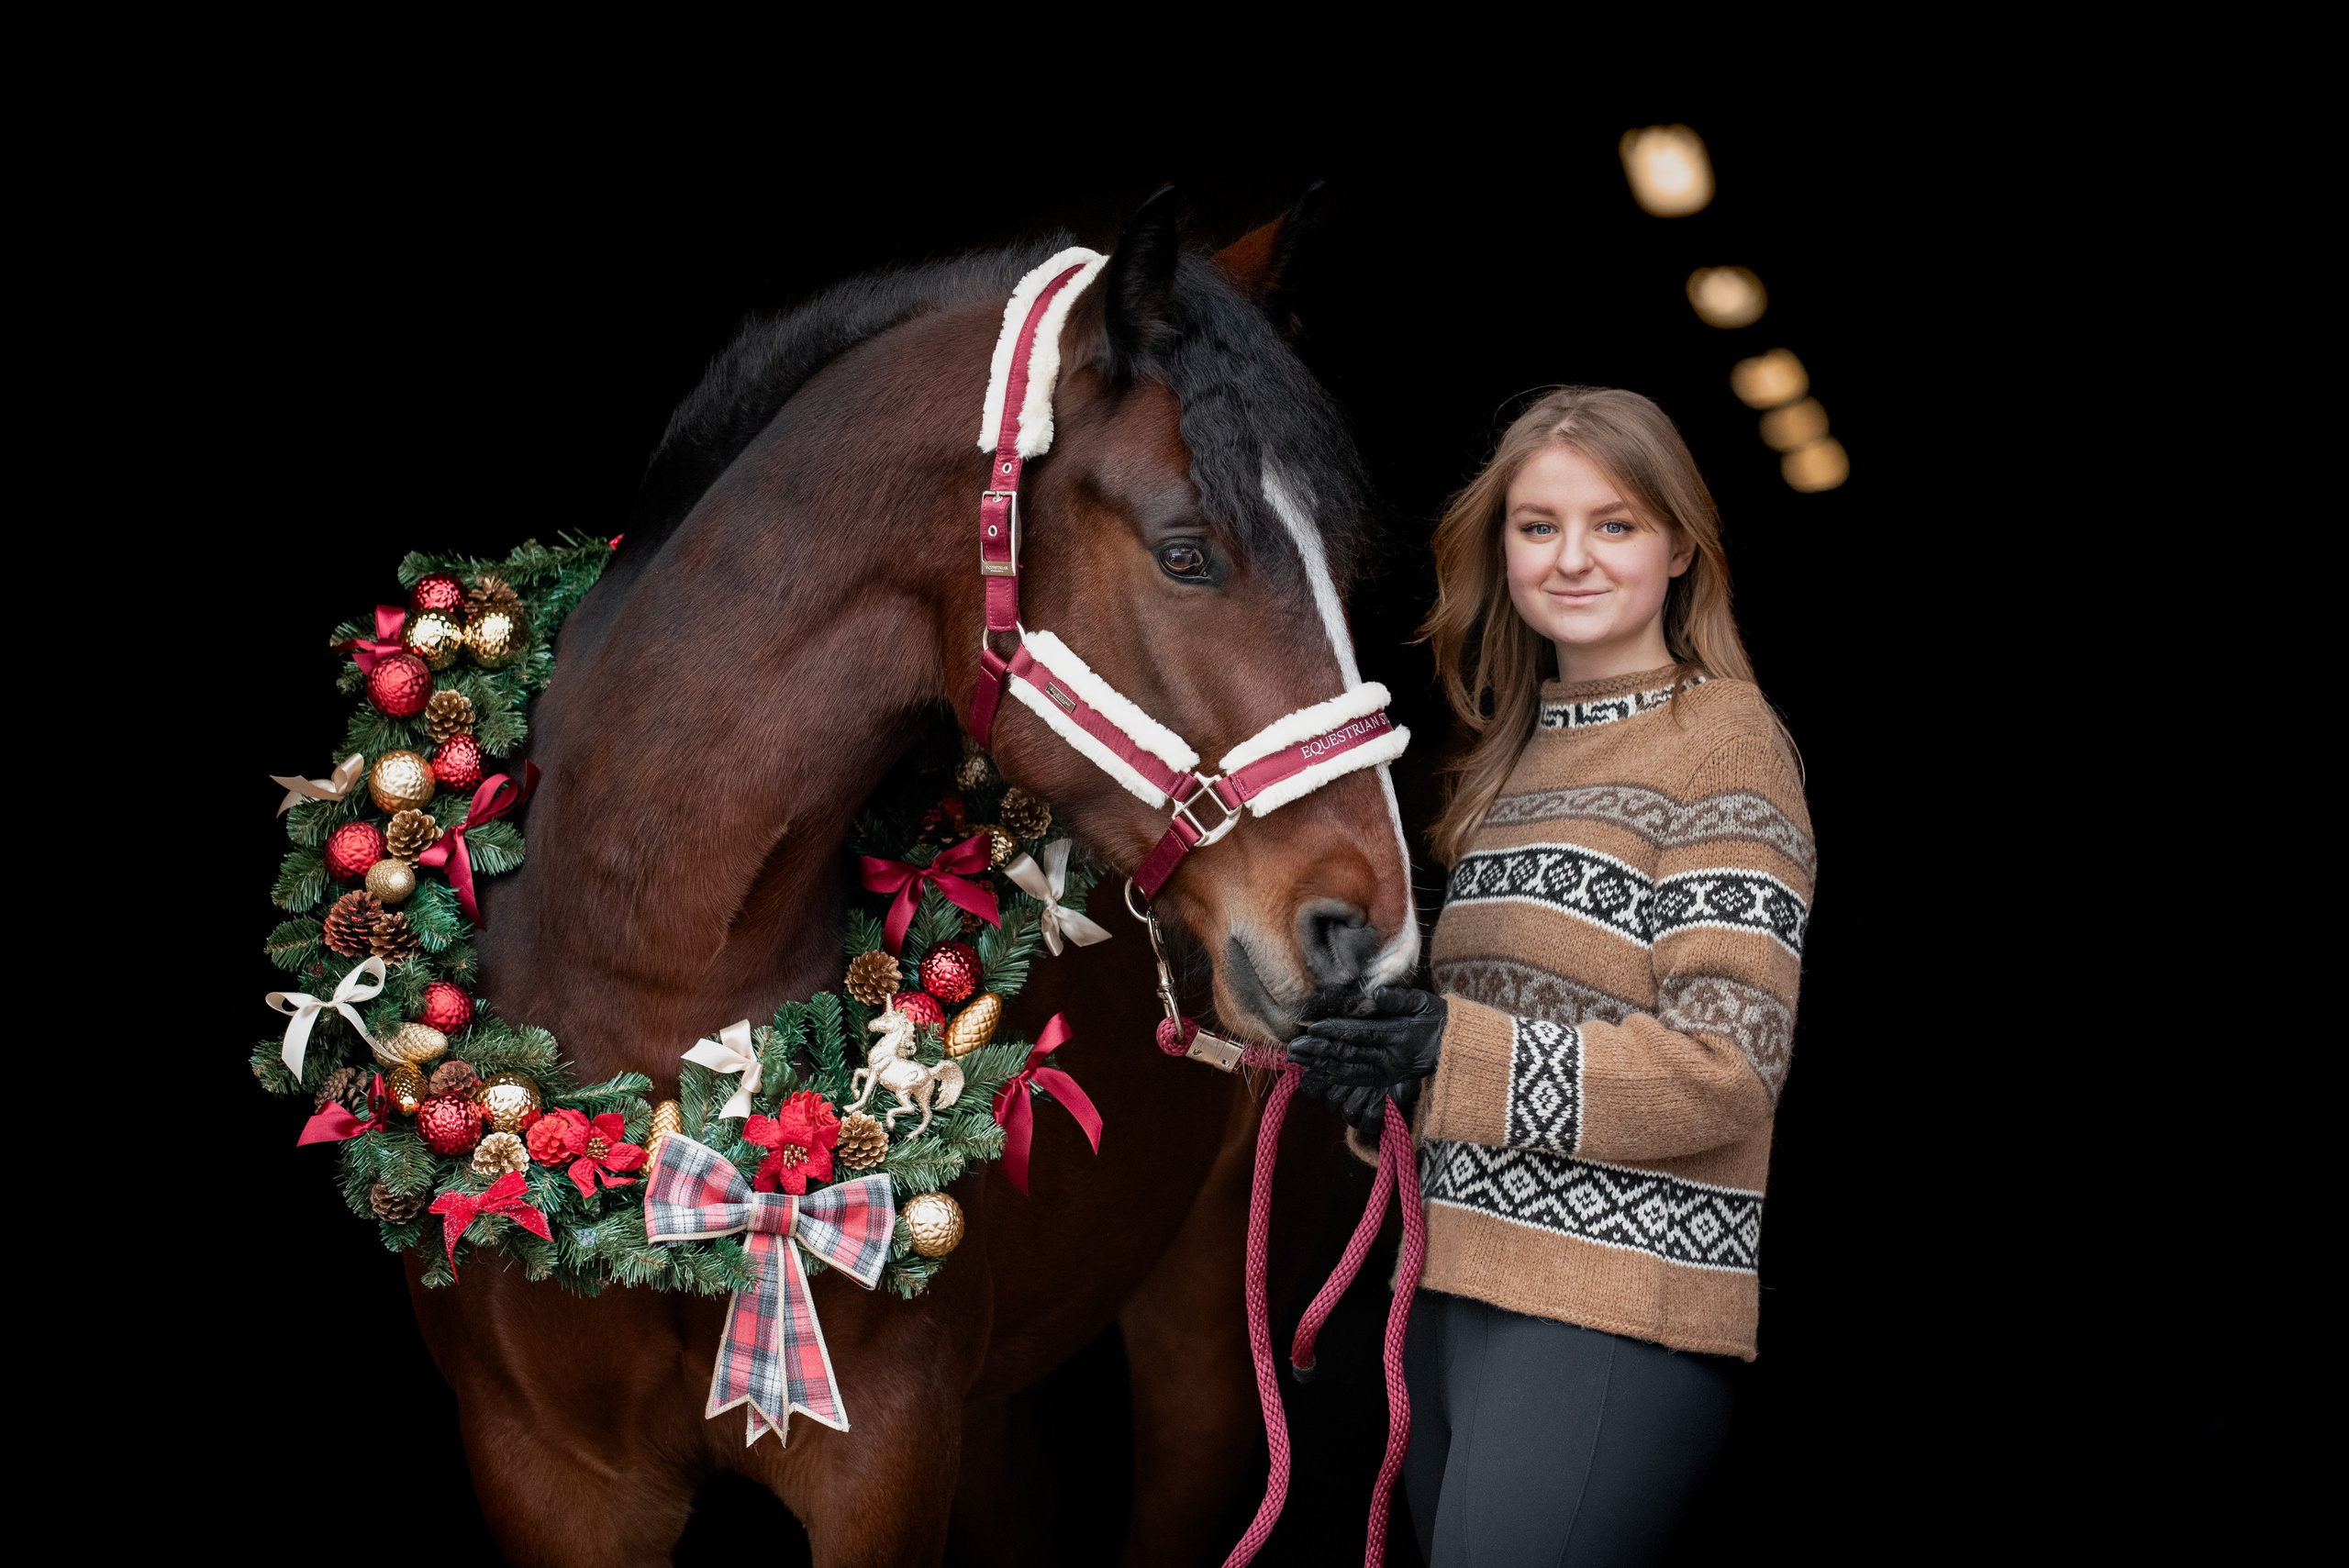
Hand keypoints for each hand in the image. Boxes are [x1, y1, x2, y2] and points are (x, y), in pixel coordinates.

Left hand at [1287, 987, 1446, 1131]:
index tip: (1314, 1028)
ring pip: (1349, 1071)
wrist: (1457, 1050)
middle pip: (1350, 1054)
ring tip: (1298, 1060)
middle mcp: (1391, 1058)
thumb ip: (1401, 999)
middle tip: (1294, 1048)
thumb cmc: (1439, 1020)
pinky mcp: (1385, 1081)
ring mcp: (1387, 1073)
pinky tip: (1315, 1073)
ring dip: (1321, 1065)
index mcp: (1399, 1036)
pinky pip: (1356, 1081)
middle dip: (1319, 1051)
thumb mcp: (1426, 1003)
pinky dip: (1334, 1078)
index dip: (1337, 1031)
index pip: (1363, 1034)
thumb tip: (1378, 993)